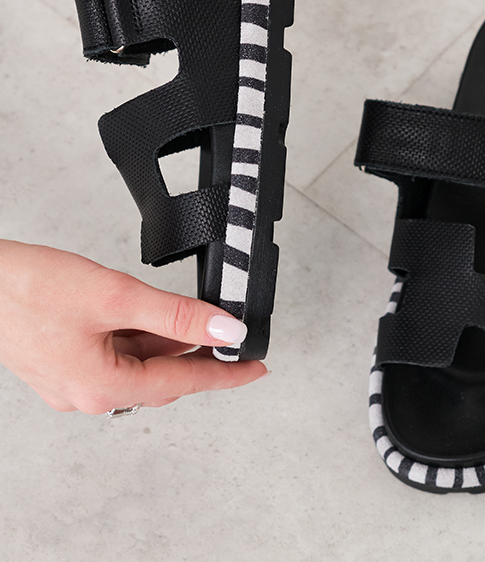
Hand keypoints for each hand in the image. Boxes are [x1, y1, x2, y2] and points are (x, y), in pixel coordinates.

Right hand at [0, 240, 265, 412]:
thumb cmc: (29, 289)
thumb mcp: (117, 297)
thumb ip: (177, 315)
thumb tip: (225, 329)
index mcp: (103, 388)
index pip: (184, 382)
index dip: (226, 373)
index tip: (256, 368)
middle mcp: (86, 394)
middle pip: (161, 375)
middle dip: (197, 352)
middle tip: (230, 333)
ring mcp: (71, 380)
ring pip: (137, 363)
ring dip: (167, 341)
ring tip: (196, 314)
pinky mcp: (61, 360)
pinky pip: (114, 355)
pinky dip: (139, 336)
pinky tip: (151, 314)